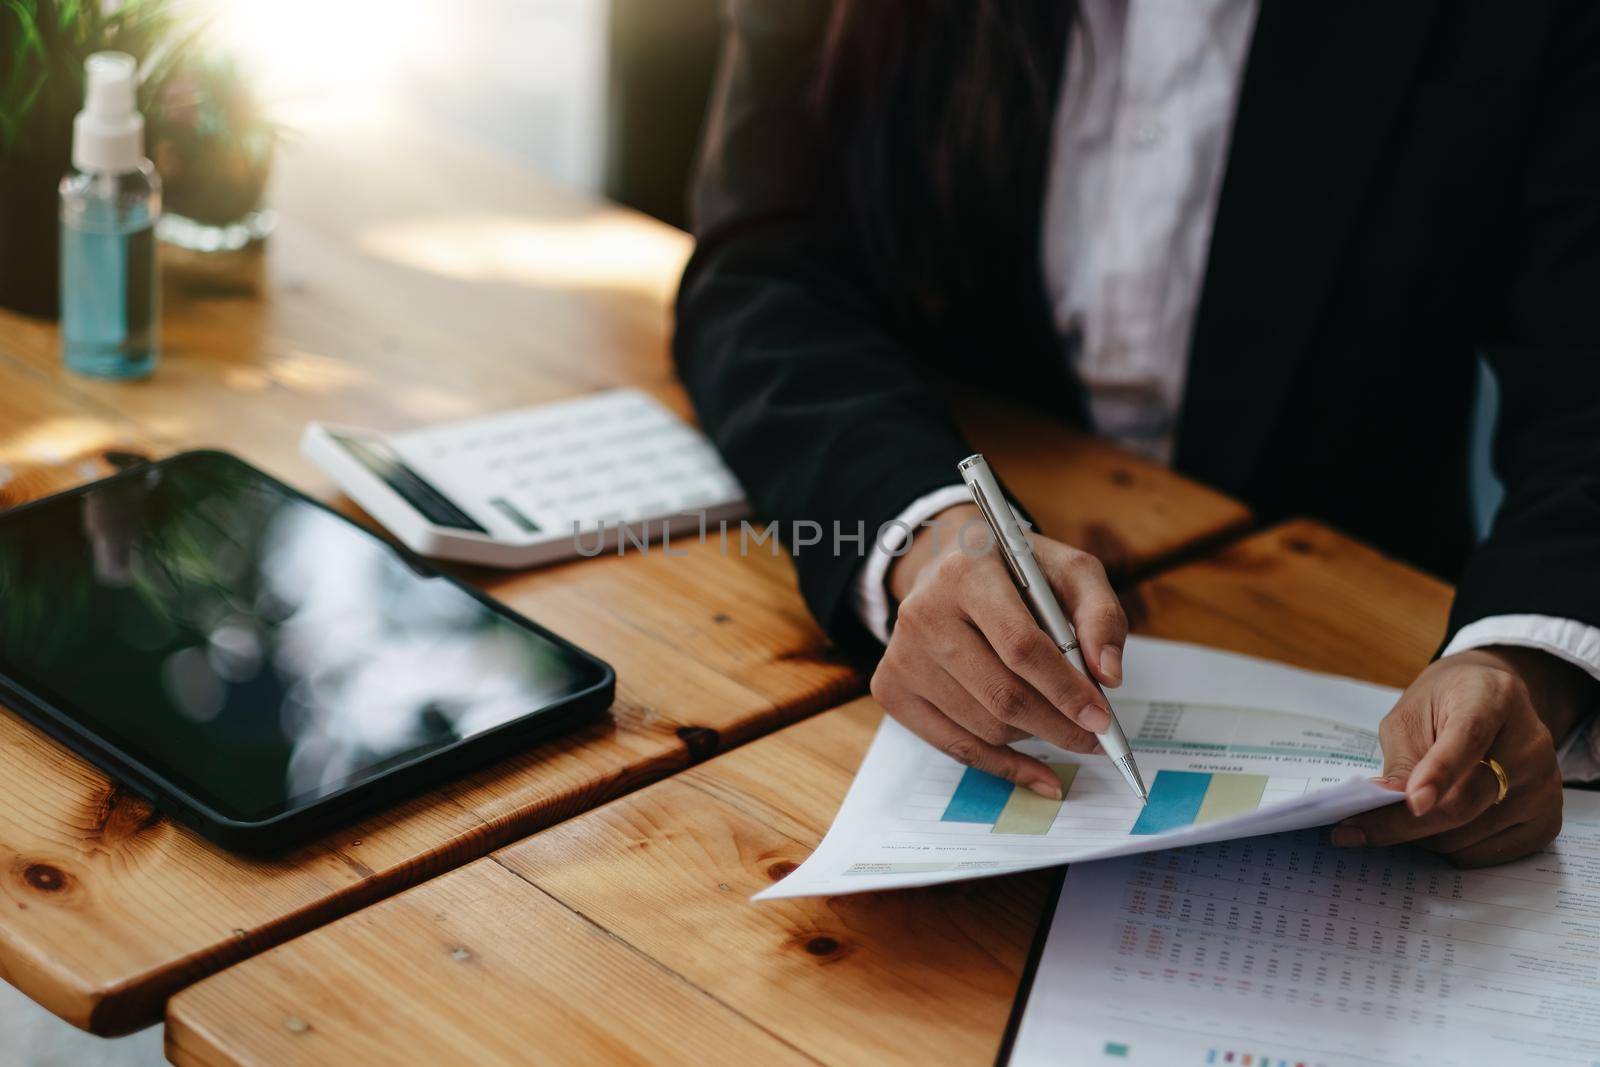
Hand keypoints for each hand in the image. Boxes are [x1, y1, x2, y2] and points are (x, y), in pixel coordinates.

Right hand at [869, 504, 1126, 798]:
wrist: (946, 566)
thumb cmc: (1017, 573)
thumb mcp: (1068, 571)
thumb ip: (1100, 615)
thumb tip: (1108, 678)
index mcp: (967, 573)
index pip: (1020, 646)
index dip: (1065, 689)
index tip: (1102, 719)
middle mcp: (923, 613)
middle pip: (1001, 694)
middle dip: (1058, 726)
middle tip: (1095, 739)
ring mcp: (901, 655)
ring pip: (983, 726)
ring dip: (1034, 737)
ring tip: (1060, 725)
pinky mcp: (890, 687)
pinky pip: (954, 746)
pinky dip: (1003, 766)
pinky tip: (1039, 773)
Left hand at [1334, 647, 1584, 865]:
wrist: (1493, 701)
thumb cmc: (1443, 706)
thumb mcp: (1410, 716)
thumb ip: (1401, 758)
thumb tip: (1381, 806)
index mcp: (1492, 700)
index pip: (1468, 739)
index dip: (1439, 772)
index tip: (1411, 800)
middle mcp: (1530, 744)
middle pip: (1465, 801)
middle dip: (1403, 823)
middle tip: (1352, 831)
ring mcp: (1545, 786)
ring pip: (1468, 835)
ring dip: (1421, 836)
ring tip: (1401, 814)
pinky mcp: (1547, 820)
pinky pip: (1485, 854)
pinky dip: (1448, 848)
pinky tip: (1434, 825)